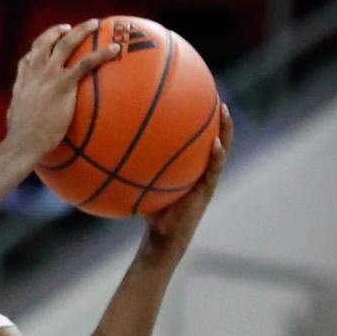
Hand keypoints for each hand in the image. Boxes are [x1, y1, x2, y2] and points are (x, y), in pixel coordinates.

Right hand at [5, 20, 119, 162]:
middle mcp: (34, 73)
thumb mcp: (16, 123)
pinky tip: (116, 48)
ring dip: (81, 30)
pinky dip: (102, 53)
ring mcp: (48, 76)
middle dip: (57, 31)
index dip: (38, 50)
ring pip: (66, 44)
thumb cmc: (20, 142)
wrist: (23, 144)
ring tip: (95, 24)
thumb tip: (25, 128)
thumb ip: (22, 117)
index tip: (46, 46)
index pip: (28, 60)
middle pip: (45, 42)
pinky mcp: (62, 84)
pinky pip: (86, 63)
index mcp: (23, 83)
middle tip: (69, 27)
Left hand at [141, 104, 232, 262]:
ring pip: (222, 151)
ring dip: (225, 131)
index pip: (201, 140)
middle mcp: (203, 170)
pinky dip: (217, 157)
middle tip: (219, 98)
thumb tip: (111, 147)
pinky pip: (214, 170)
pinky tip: (215, 144)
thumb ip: (135, 167)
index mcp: (192, 167)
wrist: (162, 237)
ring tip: (225, 112)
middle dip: (220, 119)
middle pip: (217, 139)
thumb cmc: (151, 211)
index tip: (202, 98)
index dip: (204, 121)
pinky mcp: (207, 191)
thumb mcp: (143, 184)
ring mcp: (207, 180)